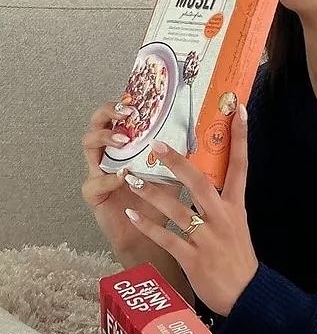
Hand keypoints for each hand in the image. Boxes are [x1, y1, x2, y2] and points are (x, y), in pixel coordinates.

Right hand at [81, 100, 171, 255]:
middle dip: (107, 113)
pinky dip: (108, 178)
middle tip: (126, 111)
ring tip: (123, 140)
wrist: (151, 238)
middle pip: (97, 123)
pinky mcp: (93, 194)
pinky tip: (122, 176)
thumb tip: (211, 131)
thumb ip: (186, 154)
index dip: (124, 103)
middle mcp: (111, 154)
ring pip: (88, 145)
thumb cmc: (164, 203)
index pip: (121, 116)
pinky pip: (94, 182)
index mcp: (130, 145)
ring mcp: (98, 171)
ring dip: (105, 139)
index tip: (137, 95)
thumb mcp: (178, 173)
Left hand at [120, 104, 258, 316]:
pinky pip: (165, 237)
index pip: (240, 166)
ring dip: (151, 192)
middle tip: (157, 144)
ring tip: (131, 176)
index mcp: (236, 207)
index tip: (239, 111)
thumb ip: (222, 203)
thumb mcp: (238, 224)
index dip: (240, 138)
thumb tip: (207, 180)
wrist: (247, 293)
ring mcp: (207, 238)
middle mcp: (222, 217)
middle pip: (200, 182)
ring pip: (177, 209)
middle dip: (178, 163)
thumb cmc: (239, 257)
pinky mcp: (192, 258)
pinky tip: (130, 213)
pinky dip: (146, 225)